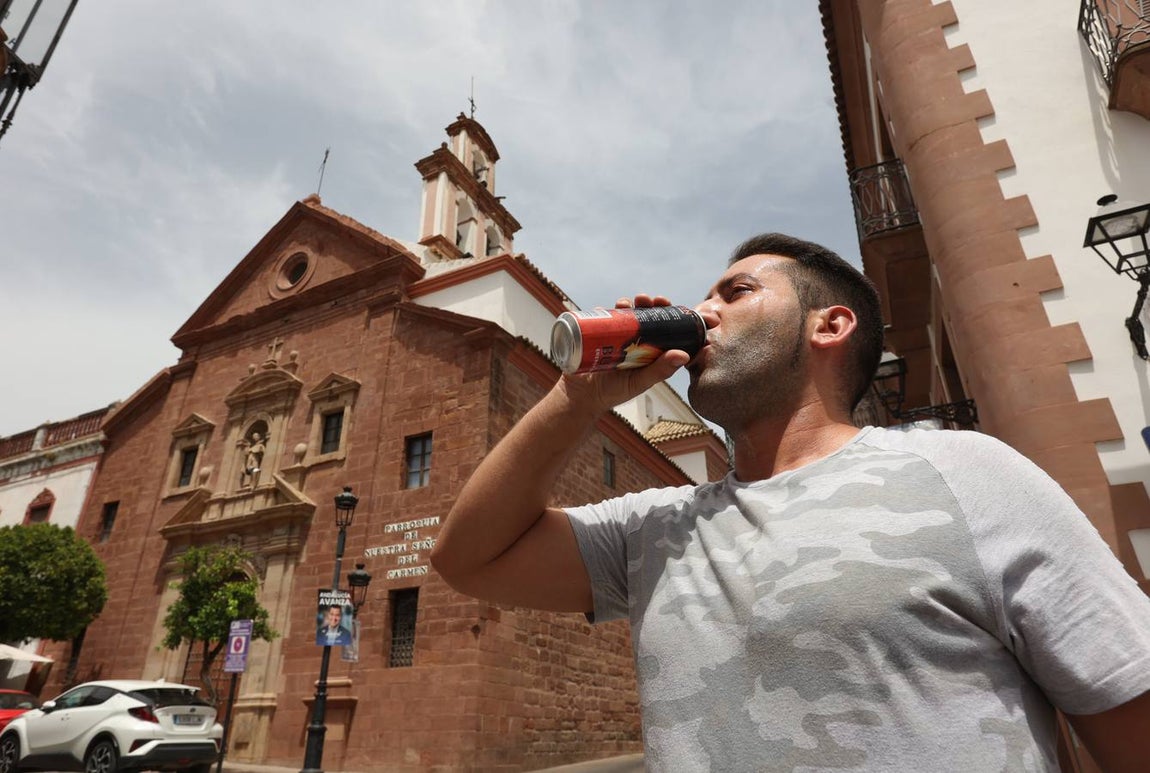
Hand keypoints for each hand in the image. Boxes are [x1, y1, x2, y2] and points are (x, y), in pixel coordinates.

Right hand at [557, 293, 689, 413]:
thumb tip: (684, 354)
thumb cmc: (615, 392)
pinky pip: (603, 318)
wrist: (582, 396)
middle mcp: (635, 341)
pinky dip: (605, 310)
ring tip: (628, 302)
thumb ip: (661, 370)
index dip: (669, 314)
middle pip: (646, 316)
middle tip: (648, 299)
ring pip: (627, 313)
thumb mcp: (640, 382)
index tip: (669, 304)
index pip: (664, 328)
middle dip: (649, 304)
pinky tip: (606, 308)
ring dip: (629, 303)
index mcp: (650, 351)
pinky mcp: (599, 334)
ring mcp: (617, 336)